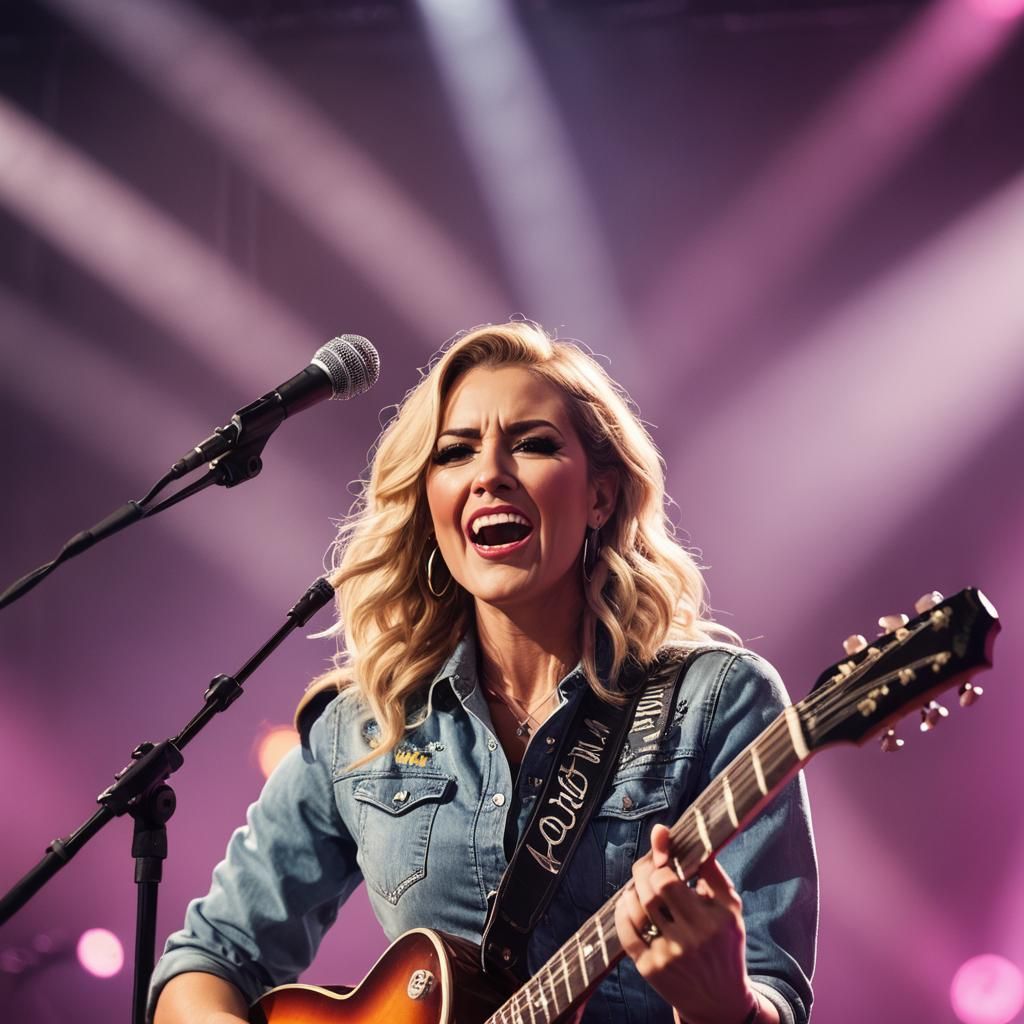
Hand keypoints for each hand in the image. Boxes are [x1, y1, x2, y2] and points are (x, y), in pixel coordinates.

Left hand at [614, 824, 760, 1023]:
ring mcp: (670, 955)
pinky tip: (629, 903)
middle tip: (647, 863)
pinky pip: (626, 932)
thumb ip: (712, 872)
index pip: (671, 879)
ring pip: (636, 908)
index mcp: (716, 919)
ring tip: (639, 884)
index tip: (659, 837)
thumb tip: (682, 839)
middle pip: (651, 890)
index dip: (661, 855)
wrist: (720, 1001)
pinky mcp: (651, 969)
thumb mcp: (731, 909)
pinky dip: (623, 911)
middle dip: (644, 868)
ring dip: (633, 888)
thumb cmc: (724, 944)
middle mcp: (693, 938)